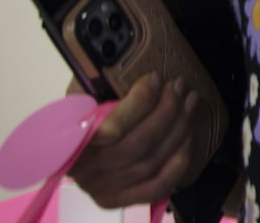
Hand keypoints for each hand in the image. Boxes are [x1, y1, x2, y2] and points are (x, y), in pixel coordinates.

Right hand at [67, 72, 199, 208]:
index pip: (113, 128)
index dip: (141, 101)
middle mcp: (88, 172)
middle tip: (180, 86)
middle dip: (168, 110)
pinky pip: (158, 184)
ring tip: (190, 101)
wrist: (69, 151)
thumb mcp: (79, 95)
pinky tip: (188, 135)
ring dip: (179, 128)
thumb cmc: (78, 115)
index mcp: (71, 143)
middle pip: (139, 144)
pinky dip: (178, 161)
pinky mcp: (122, 198)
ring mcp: (106, 189)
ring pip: (152, 161)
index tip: (156, 77)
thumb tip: (122, 60)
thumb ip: (95, 84)